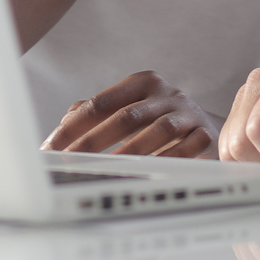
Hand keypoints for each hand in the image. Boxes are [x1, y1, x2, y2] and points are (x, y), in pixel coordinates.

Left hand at [42, 70, 215, 157]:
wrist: (208, 126)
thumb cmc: (158, 119)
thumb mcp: (129, 109)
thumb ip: (94, 114)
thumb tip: (60, 131)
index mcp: (142, 83)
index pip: (100, 102)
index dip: (74, 126)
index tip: (52, 147)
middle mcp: (165, 94)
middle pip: (126, 115)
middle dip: (94, 142)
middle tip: (71, 163)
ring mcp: (187, 113)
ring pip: (157, 130)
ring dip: (129, 154)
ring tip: (106, 172)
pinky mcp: (205, 134)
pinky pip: (186, 148)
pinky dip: (166, 162)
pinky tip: (148, 175)